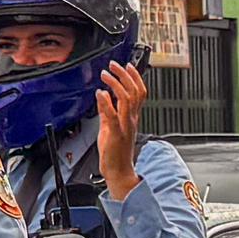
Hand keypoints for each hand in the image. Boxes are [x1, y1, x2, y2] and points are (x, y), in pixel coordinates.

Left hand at [93, 62, 150, 199]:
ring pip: (127, 99)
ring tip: (106, 74)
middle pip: (135, 91)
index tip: (126, 65)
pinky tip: (100, 93)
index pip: (138, 92)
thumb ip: (106, 111)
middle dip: (125, 74)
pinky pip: (113, 115)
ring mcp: (124, 126)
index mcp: (131, 117)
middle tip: (114, 65)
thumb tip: (102, 96)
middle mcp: (130, 120)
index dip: (134, 76)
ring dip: (115, 84)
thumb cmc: (115, 154)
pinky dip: (106, 102)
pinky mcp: (116, 134)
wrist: (118, 172)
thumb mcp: (109, 127)